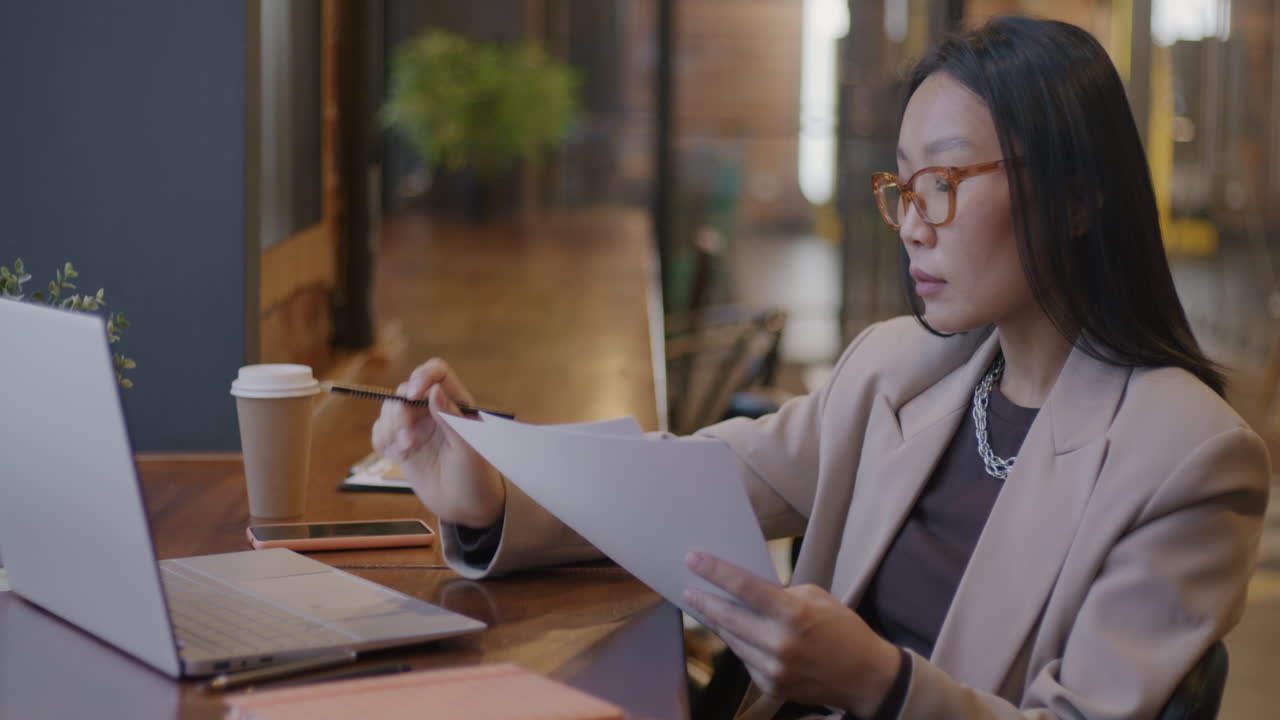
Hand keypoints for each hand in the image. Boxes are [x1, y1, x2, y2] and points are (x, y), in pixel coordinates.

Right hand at [370, 359, 504, 527]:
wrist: (466, 507)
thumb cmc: (476, 477)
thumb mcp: (469, 449)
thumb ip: (451, 419)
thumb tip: (433, 390)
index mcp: (457, 404)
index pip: (437, 373)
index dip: (422, 376)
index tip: (412, 395)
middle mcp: (434, 411)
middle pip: (405, 391)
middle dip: (400, 414)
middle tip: (407, 442)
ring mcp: (416, 427)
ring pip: (388, 410)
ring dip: (390, 430)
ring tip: (405, 453)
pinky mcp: (401, 445)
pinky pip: (380, 432)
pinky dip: (382, 441)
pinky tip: (398, 457)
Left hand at [683, 552, 899, 715]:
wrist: (866, 676)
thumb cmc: (843, 630)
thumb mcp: (816, 597)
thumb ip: (780, 593)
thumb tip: (745, 590)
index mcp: (793, 614)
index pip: (744, 587)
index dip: (714, 571)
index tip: (693, 560)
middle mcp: (780, 643)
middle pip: (728, 617)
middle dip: (703, 600)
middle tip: (688, 588)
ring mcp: (774, 668)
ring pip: (732, 640)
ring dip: (717, 623)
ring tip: (704, 607)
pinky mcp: (771, 686)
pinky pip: (744, 659)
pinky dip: (738, 644)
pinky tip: (733, 632)